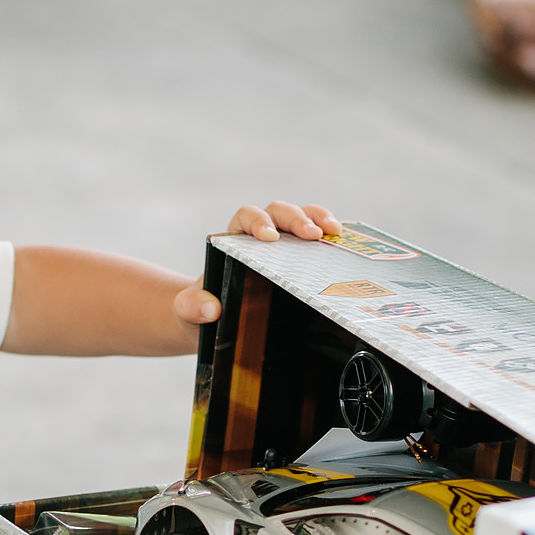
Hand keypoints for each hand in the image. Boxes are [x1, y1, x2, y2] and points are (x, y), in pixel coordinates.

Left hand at [173, 203, 343, 326]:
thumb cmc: (201, 310)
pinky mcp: (301, 259)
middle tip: (313, 234)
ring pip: (303, 218)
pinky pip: (318, 241)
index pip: (247, 217)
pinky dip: (332, 239)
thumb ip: (191, 307)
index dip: (258, 221)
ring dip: (320, 219)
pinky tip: (345, 246)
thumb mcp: (189, 310)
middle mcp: (260, 236)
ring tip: (335, 233)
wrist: (214, 321)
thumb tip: (210, 309)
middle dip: (297, 218)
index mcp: (233, 240)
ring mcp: (284, 246)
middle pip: (280, 212)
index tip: (269, 237)